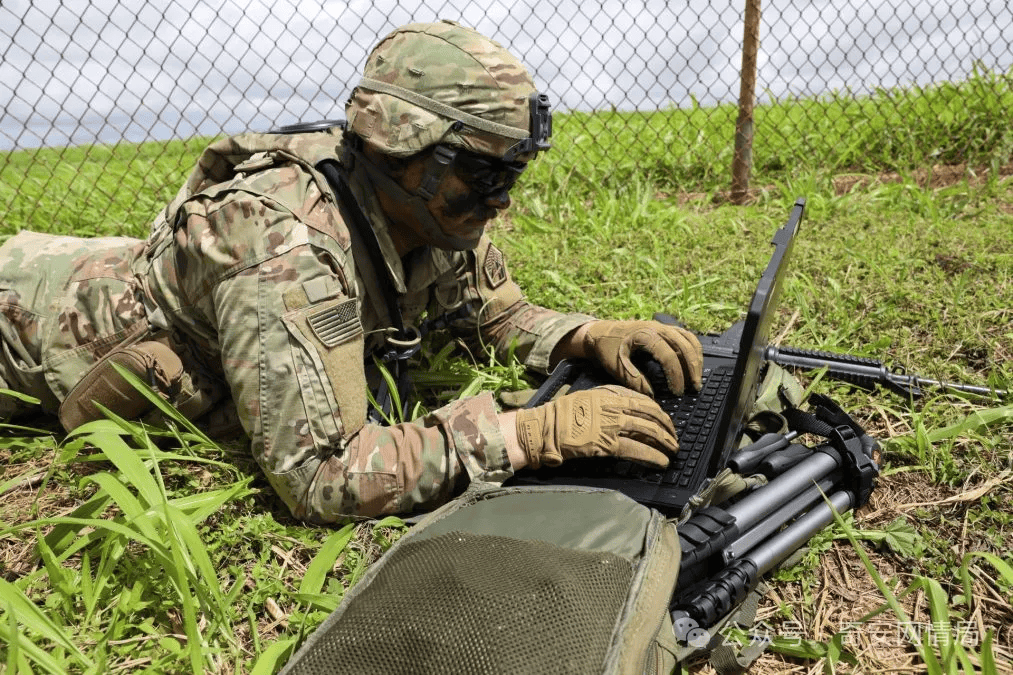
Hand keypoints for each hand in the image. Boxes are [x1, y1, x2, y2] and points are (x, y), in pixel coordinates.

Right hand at [514, 385, 678, 468]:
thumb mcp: (587, 397)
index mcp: (608, 393)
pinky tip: (661, 461)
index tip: (664, 419)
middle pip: (650, 414)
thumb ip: (608, 401)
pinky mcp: (607, 444)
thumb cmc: (561, 415)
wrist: (544, 428)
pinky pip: (636, 450)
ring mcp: (611, 425)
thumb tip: (627, 412)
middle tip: (674, 436)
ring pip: (648, 431)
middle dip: (666, 426)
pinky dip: (652, 456)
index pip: (642, 400)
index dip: (658, 411)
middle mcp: (613, 406)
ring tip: (673, 450)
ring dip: (664, 441)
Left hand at [582, 320, 702, 395]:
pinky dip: (694, 349)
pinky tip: (694, 363)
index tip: (677, 392)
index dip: (676, 376)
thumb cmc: (607, 348)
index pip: (669, 356)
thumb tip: (652, 395)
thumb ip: (633, 381)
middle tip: (694, 388)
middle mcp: (658, 328)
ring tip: (697, 378)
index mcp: (645, 335)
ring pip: (689, 339)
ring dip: (696, 358)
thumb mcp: (616, 366)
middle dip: (692, 368)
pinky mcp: (665, 328)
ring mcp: (663, 326)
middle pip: (684, 346)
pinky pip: (686, 336)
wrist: (600, 332)